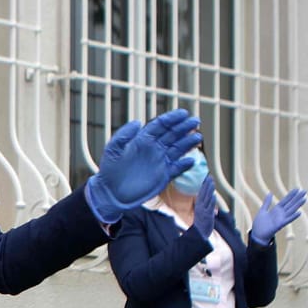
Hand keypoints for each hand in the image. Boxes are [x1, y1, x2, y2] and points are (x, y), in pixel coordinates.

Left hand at [84, 108, 201, 219]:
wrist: (111, 193)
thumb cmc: (110, 170)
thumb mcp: (113, 150)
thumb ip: (124, 135)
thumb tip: (137, 122)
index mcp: (142, 140)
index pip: (160, 125)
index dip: (172, 118)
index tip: (183, 113)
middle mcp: (153, 149)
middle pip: (172, 135)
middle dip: (184, 127)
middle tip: (195, 121)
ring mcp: (159, 162)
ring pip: (177, 149)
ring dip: (187, 143)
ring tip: (197, 137)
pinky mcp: (163, 176)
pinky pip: (177, 168)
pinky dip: (185, 165)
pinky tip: (191, 160)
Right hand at [191, 175, 217, 237]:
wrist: (199, 235)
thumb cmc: (201, 224)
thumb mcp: (202, 213)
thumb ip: (207, 206)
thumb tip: (212, 200)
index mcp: (198, 205)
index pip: (201, 193)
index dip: (203, 185)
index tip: (206, 178)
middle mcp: (200, 207)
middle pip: (203, 194)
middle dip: (206, 185)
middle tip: (209, 176)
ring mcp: (204, 211)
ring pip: (207, 198)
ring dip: (209, 190)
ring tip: (212, 182)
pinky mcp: (207, 216)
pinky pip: (210, 207)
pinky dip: (211, 201)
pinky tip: (213, 196)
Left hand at [247, 188, 304, 247]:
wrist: (257, 235)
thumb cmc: (259, 224)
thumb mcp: (262, 210)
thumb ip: (267, 202)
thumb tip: (270, 193)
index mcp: (276, 209)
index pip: (286, 200)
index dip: (291, 194)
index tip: (297, 188)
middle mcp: (281, 213)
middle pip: (291, 203)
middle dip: (297, 197)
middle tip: (305, 191)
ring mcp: (281, 219)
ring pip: (291, 210)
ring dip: (298, 205)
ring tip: (304, 199)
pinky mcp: (280, 225)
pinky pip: (288, 220)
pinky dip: (293, 216)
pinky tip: (299, 212)